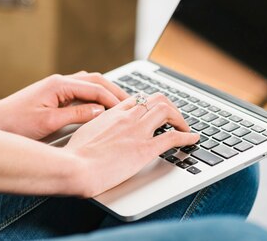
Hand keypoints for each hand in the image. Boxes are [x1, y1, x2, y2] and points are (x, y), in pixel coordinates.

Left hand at [0, 72, 128, 139]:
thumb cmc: (16, 123)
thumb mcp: (49, 122)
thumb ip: (77, 114)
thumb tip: (100, 109)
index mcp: (59, 84)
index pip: (95, 88)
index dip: (113, 98)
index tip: (127, 108)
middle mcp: (59, 81)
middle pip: (95, 80)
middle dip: (114, 90)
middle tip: (131, 102)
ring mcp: (56, 86)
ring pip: (89, 83)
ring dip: (105, 91)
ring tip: (120, 102)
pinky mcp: (54, 93)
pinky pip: (80, 90)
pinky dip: (95, 95)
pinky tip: (101, 104)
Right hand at [64, 92, 199, 196]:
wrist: (75, 167)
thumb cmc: (74, 156)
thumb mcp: (82, 134)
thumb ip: (94, 129)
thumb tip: (95, 134)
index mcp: (111, 114)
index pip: (136, 100)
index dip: (149, 105)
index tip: (154, 112)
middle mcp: (126, 118)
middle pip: (154, 100)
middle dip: (168, 107)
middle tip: (174, 118)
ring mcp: (137, 132)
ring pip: (166, 111)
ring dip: (180, 118)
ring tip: (185, 127)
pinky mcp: (144, 149)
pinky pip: (172, 137)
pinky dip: (186, 136)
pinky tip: (192, 139)